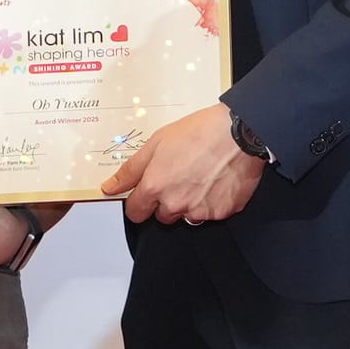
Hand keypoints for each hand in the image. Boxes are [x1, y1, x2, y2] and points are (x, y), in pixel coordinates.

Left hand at [110, 101, 262, 228]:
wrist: (239, 132)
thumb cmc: (200, 132)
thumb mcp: (156, 143)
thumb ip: (130, 170)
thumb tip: (109, 187)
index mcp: (155, 187)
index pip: (135, 213)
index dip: (139, 201)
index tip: (147, 192)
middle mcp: (176, 204)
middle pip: (162, 216)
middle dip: (167, 201)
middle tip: (181, 176)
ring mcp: (200, 211)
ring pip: (187, 216)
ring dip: (190, 203)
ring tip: (202, 176)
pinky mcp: (222, 212)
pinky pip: (211, 213)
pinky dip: (213, 201)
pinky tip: (217, 180)